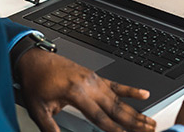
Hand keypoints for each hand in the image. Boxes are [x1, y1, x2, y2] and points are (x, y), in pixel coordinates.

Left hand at [16, 48, 156, 131]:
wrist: (35, 59)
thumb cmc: (36, 82)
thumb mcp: (38, 110)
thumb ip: (50, 128)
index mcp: (76, 93)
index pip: (99, 116)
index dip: (114, 129)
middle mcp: (89, 85)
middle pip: (116, 108)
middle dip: (134, 122)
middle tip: (149, 130)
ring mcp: (94, 80)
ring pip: (119, 99)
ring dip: (136, 111)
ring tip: (149, 121)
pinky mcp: (95, 77)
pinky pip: (116, 85)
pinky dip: (130, 91)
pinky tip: (143, 94)